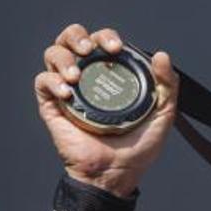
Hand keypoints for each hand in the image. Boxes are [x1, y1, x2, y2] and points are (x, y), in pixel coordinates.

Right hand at [34, 24, 177, 196]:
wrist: (117, 174)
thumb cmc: (139, 147)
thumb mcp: (163, 112)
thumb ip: (167, 84)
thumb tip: (161, 56)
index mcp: (110, 73)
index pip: (100, 42)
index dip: (106, 36)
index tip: (117, 48)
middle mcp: (87, 76)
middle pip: (70, 39)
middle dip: (77, 36)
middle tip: (90, 49)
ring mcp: (67, 90)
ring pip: (52, 54)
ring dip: (63, 57)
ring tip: (76, 75)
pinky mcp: (52, 107)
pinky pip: (42, 82)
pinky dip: (52, 81)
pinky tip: (68, 92)